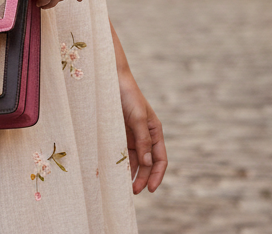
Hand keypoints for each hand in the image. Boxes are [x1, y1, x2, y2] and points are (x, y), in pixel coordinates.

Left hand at [119, 74, 166, 193]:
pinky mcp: (118, 132)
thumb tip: (147, 163)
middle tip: (134, 192)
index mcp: (154, 131)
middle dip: (142, 178)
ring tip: (123, 187)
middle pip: (147, 163)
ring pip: (134, 160)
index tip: (150, 189)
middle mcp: (144, 135)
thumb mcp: (138, 116)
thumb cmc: (127, 94)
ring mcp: (131, 134)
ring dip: (130, 173)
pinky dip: (120, 162)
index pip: (160, 159)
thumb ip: (143, 139)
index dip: (157, 175)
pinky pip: (121, 152)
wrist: (110, 78)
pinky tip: (114, 171)